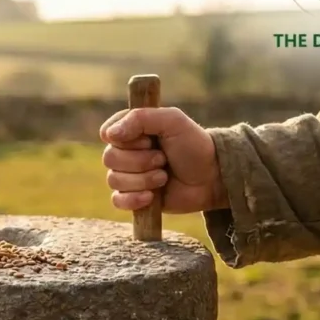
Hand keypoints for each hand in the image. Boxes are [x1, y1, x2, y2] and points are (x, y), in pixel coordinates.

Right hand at [99, 107, 225, 212]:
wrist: (212, 178)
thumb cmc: (194, 145)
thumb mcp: (172, 121)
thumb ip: (140, 118)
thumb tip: (109, 135)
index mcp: (132, 130)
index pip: (108, 133)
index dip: (125, 139)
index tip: (149, 140)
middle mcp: (126, 152)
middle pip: (110, 158)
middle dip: (140, 161)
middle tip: (163, 159)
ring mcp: (128, 176)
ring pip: (114, 180)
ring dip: (143, 180)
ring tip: (164, 177)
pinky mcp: (133, 197)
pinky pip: (118, 201)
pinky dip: (134, 199)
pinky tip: (152, 197)